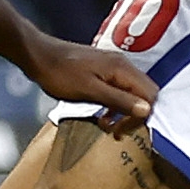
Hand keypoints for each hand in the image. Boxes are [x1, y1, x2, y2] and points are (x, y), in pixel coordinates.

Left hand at [28, 32, 157, 128]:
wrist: (39, 56)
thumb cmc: (60, 74)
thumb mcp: (89, 91)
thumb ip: (118, 100)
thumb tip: (147, 110)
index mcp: (122, 69)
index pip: (150, 94)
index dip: (143, 116)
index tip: (124, 131)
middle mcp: (122, 65)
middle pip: (145, 93)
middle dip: (136, 116)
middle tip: (119, 132)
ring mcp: (113, 66)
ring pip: (132, 93)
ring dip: (125, 112)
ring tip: (109, 127)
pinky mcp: (103, 70)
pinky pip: (119, 90)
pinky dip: (115, 106)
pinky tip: (103, 116)